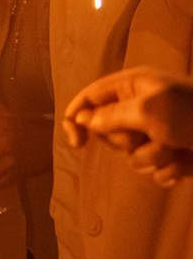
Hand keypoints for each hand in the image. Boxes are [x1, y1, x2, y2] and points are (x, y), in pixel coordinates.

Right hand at [65, 66, 192, 185]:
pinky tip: (183, 163)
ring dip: (152, 157)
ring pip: (132, 156)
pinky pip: (153, 171)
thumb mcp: (149, 110)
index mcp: (135, 86)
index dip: (78, 116)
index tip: (76, 141)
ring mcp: (158, 133)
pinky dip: (168, 170)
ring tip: (174, 149)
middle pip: (108, 131)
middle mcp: (142, 108)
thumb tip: (85, 119)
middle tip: (145, 135)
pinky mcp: (171, 156)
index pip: (91, 97)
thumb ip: (112, 115)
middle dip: (125, 140)